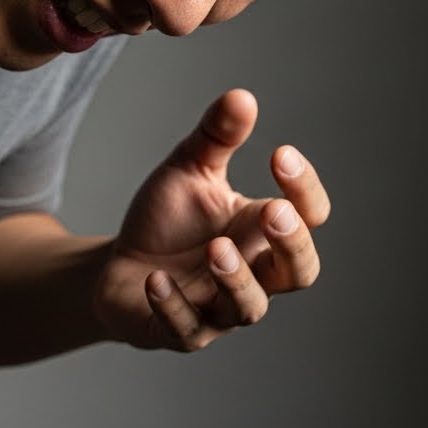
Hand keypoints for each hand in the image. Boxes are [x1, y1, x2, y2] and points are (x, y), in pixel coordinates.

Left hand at [93, 89, 329, 351]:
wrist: (118, 268)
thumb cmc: (167, 221)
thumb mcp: (187, 172)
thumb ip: (215, 138)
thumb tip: (242, 96)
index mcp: (261, 230)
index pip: (309, 216)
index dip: (305, 188)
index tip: (281, 153)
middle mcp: (253, 272)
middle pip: (300, 271)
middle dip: (292, 244)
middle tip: (273, 212)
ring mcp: (219, 308)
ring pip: (250, 307)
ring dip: (236, 278)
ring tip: (217, 247)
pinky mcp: (181, 331)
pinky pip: (188, 329)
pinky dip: (174, 306)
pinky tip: (156, 280)